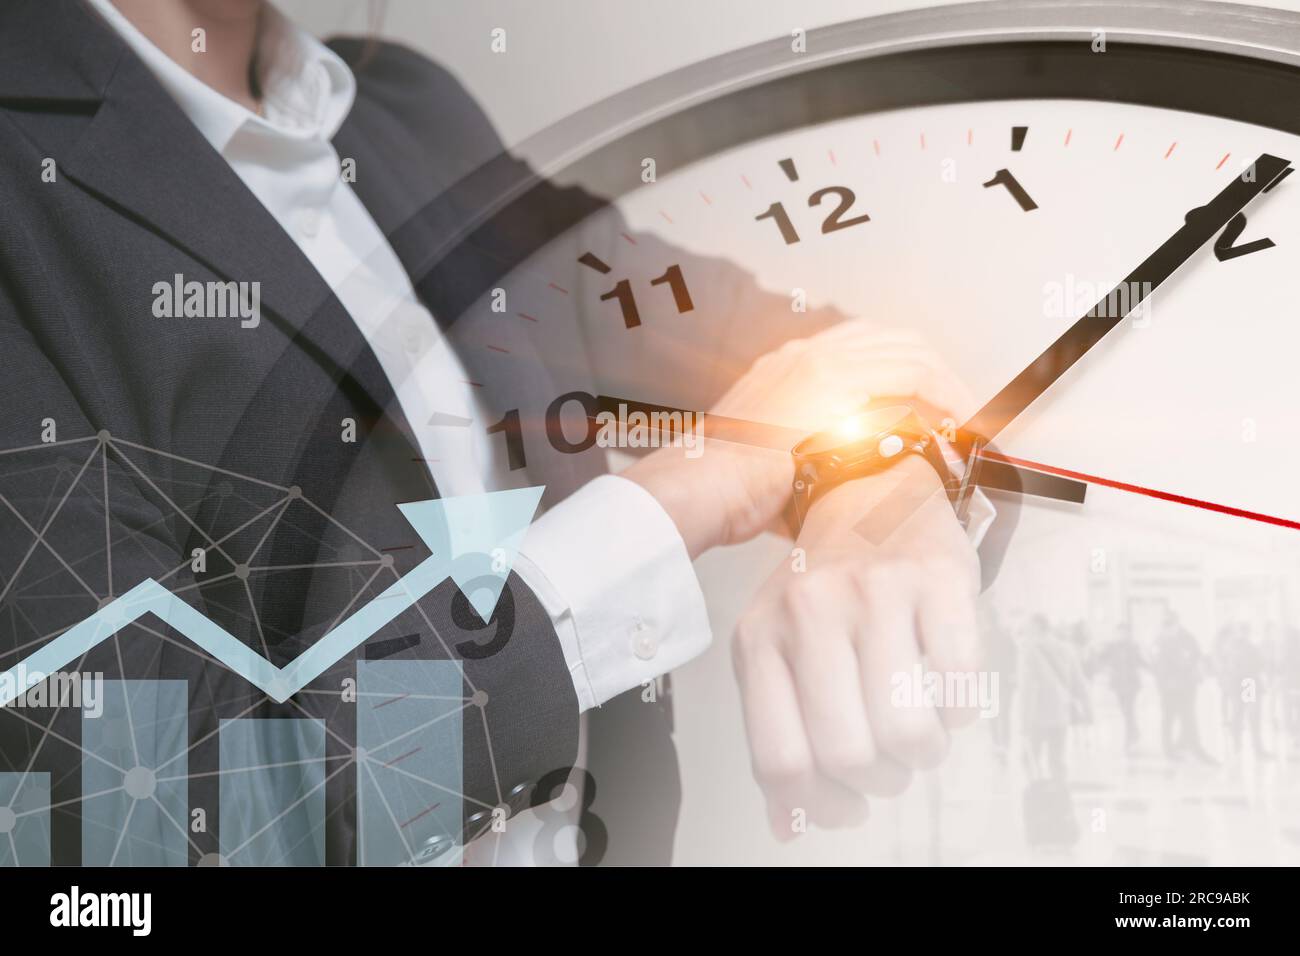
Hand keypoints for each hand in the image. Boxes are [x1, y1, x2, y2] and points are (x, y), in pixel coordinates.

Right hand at [623, 318, 974, 556]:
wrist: (700, 485)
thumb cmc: (725, 484)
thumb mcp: (775, 456)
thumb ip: (813, 452)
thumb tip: (847, 478)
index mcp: (788, 367)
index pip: (866, 347)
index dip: (908, 368)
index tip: (929, 398)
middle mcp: (804, 355)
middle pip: (893, 340)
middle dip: (934, 370)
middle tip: (957, 405)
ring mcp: (819, 364)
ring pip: (907, 351)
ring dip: (944, 382)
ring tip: (962, 415)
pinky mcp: (834, 383)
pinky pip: (909, 375)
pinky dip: (941, 394)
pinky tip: (954, 420)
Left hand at [730, 456, 980, 838]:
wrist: (868, 490)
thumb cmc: (824, 583)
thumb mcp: (779, 645)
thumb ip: (779, 730)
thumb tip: (790, 827)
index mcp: (760, 638)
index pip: (782, 758)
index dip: (821, 806)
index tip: (846, 806)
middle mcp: (809, 612)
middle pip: (847, 753)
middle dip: (880, 781)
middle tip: (890, 763)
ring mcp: (874, 592)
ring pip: (907, 730)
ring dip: (924, 753)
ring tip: (919, 730)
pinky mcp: (937, 579)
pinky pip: (961, 683)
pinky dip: (961, 709)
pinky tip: (945, 689)